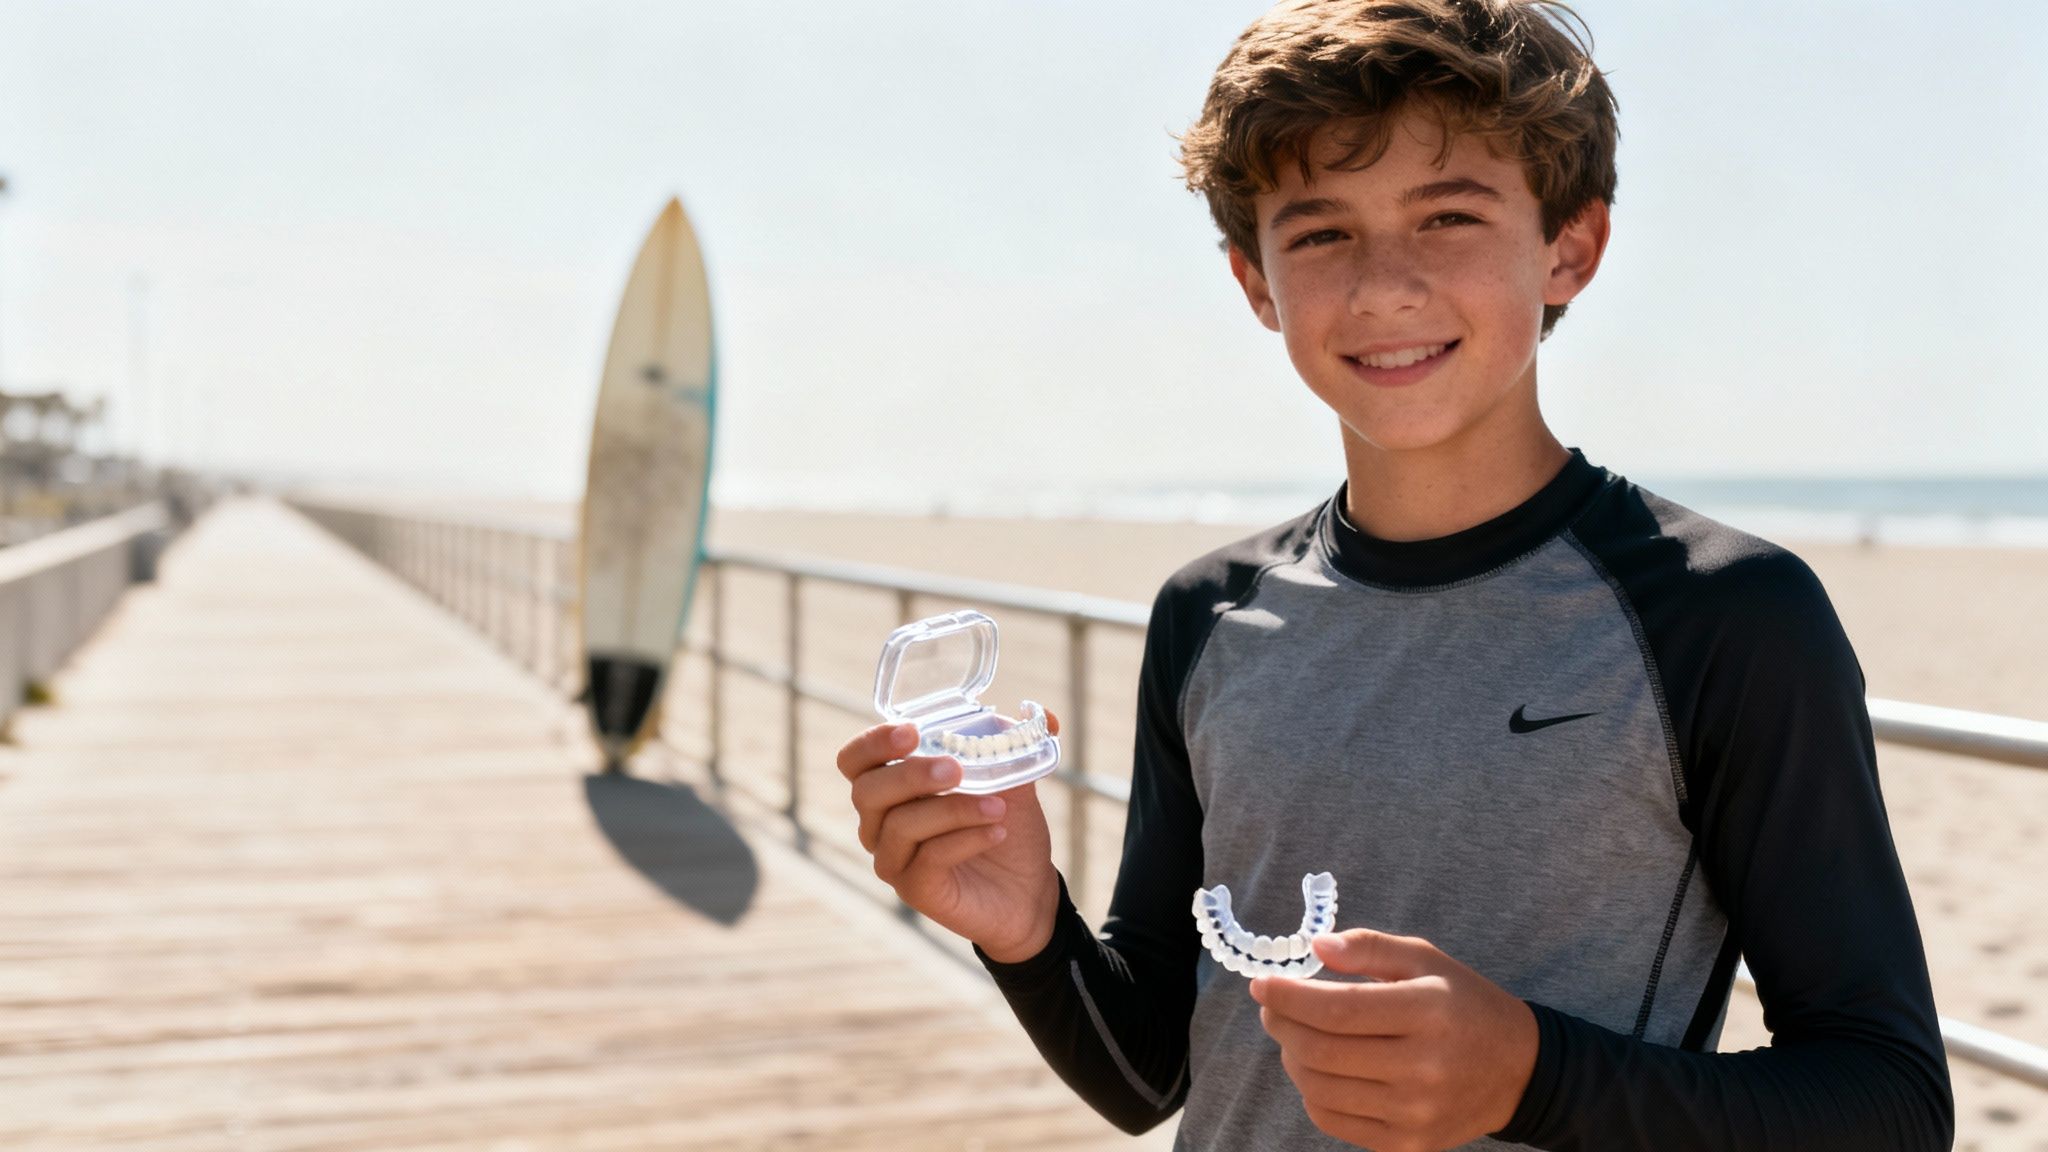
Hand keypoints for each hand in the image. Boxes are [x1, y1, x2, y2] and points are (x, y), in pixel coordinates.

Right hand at [834, 712, 1061, 962]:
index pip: (854, 761)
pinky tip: (997, 832)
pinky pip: (928, 859)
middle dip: (910, 775)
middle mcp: (880, 823)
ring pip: (901, 826)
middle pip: (867, 792)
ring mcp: (894, 859)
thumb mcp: (1012, 778)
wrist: (1028, 888)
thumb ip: (1017, 744)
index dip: (872, 743)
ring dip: (952, 809)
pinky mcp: (914, 890)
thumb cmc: (1003, 823)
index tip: (911, 732)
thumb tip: (1049, 717)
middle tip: (955, 770)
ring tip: (998, 807)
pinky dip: (965, 839)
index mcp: (891, 787)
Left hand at [1250, 929, 1538, 1151]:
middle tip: (1272, 1007)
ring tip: (1297, 1035)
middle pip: (1321, 1052)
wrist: (1518, 1071)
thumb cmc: (1463, 1004)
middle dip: (1281, 1025)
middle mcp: (1423, 1067)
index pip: (1337, 1009)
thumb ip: (1368, 947)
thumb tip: (1315, 947)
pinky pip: (1334, 1121)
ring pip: (1320, 1089)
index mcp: (1428, 1012)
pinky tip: (1322, 1069)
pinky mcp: (1407, 1144)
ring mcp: (1415, 1113)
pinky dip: (1313, 1092)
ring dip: (1292, 1058)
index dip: (1288, 997)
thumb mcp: (1426, 958)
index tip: (1262, 984)